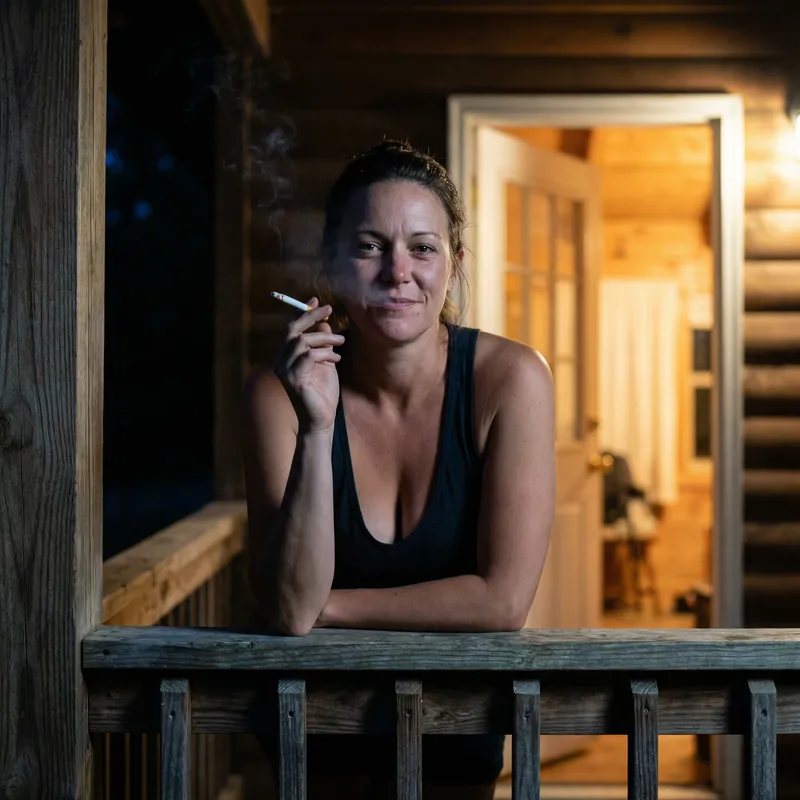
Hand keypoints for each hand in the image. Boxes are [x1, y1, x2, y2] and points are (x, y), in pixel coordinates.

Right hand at [274, 297, 344, 434]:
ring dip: (324, 338)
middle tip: (329, 309)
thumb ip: (323, 344)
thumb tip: (324, 323)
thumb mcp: (325, 362)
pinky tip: (336, 358)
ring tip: (341, 342)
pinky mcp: (294, 380)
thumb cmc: (323, 392)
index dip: (302, 312)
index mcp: (287, 356)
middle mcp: (282, 361)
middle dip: (310, 316)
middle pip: (291, 330)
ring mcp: (285, 371)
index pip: (291, 328)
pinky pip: (308, 357)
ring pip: (302, 342)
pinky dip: (325, 354)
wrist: (322, 419)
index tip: (316, 300)